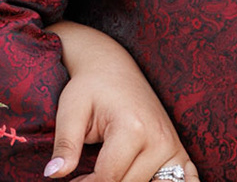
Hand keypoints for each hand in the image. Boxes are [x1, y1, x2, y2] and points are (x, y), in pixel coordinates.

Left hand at [48, 26, 197, 181]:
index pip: (109, 177)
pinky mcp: (178, 150)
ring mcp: (173, 146)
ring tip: (106, 173)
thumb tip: (53, 173)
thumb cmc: (90, 86)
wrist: (114, 66)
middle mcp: (159, 139)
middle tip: (84, 178)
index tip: (73, 180)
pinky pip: (183, 181)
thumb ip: (65, 144)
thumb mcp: (71, 110)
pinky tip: (144, 179)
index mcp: (133, 128)